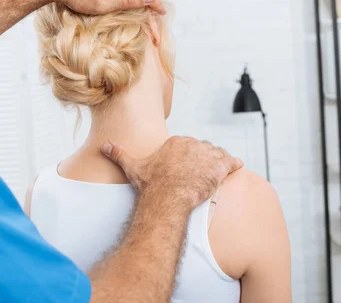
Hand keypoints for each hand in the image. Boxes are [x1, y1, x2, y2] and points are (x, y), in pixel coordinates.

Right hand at [101, 137, 243, 210]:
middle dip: (203, 159)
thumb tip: (103, 145)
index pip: (187, 145)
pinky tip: (236, 167)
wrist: (168, 198)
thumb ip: (119, 153)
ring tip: (218, 172)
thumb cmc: (152, 184)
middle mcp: (192, 143)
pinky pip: (231, 162)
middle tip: (202, 173)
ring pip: (217, 154)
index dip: (188, 156)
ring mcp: (207, 154)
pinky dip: (234, 165)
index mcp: (175, 141)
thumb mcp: (134, 167)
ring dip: (218, 162)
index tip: (187, 167)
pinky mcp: (219, 166)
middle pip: (202, 148)